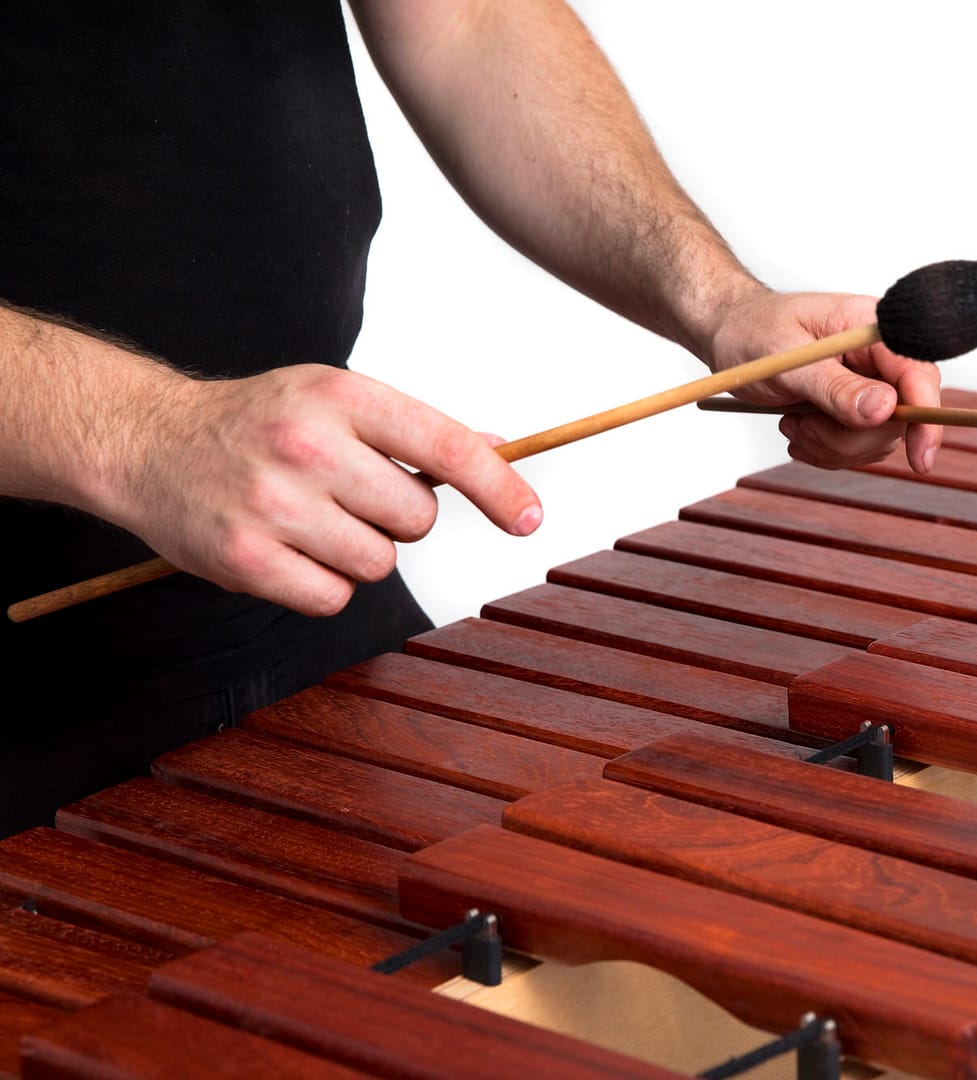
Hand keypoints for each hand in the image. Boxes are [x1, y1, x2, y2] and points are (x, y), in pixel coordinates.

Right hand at [98, 364, 540, 615]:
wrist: (146, 442)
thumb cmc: (256, 422)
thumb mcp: (334, 398)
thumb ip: (415, 429)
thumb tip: (501, 447)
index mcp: (342, 394)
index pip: (447, 445)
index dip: (499, 487)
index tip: (531, 518)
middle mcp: (309, 445)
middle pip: (418, 518)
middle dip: (399, 518)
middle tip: (350, 496)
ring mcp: (274, 504)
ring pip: (380, 562)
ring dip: (359, 553)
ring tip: (311, 519)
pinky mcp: (246, 560)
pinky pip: (333, 598)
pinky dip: (321, 585)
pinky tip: (287, 550)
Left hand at [705, 290, 943, 472]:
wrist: (731, 333)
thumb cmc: (755, 330)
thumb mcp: (788, 360)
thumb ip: (835, 386)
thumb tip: (885, 409)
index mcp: (875, 331)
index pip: (919, 375)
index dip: (927, 418)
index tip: (920, 457)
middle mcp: (880, 358)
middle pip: (899, 419)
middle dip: (849, 437)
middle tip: (801, 425)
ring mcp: (870, 386)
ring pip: (876, 441)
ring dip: (830, 445)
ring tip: (792, 421)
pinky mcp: (855, 409)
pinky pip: (857, 448)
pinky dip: (824, 450)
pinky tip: (797, 427)